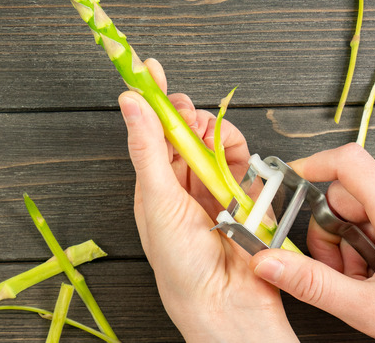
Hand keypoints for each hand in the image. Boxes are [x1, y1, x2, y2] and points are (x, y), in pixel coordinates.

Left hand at [118, 59, 296, 341]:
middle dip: (186, 116)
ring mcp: (212, 190)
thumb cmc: (182, 266)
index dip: (151, 100)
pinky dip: (238, 151)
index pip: (149, 133)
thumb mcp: (157, 199)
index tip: (149, 68)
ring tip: (211, 140)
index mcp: (152, 187)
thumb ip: (148, 148)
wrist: (227, 305)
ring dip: (213, 133)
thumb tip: (131, 103)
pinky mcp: (243, 195)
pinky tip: (234, 157)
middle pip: (183, 133)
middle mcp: (180, 187)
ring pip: (212, 142)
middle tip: (187, 112)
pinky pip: (240, 160)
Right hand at [250, 143, 374, 342]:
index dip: (315, 164)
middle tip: (335, 270)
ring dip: (350, 245)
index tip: (291, 177)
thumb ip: (313, 284)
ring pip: (362, 214)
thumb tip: (269, 262)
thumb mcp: (370, 309)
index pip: (351, 163)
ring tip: (364, 281)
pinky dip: (369, 248)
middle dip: (329, 233)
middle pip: (347, 197)